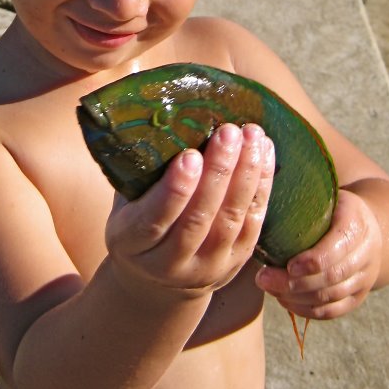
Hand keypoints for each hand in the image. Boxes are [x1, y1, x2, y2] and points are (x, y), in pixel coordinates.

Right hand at [105, 123, 274, 298]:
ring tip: (252, 136)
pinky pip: (253, 224)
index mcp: (132, 243)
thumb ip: (136, 168)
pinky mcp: (236, 264)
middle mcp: (169, 263)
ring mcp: (206, 267)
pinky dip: (262, 187)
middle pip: (199, 219)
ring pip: (230, 221)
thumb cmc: (137, 220)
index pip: (155, 219)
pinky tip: (264, 153)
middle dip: (218, 173)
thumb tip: (148, 109)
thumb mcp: (124, 201)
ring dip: (245, 175)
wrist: (156, 280)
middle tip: (229, 132)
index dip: (175, 190)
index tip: (189, 156)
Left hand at [254, 189, 382, 319]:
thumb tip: (258, 186)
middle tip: (262, 279)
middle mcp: (367, 252)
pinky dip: (307, 310)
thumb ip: (301, 196)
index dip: (313, 260)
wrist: (368, 224)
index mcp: (356, 221)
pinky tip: (284, 301)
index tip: (288, 265)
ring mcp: (365, 277)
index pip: (338, 246)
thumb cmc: (332, 205)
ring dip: (296, 297)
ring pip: (331, 297)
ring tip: (269, 289)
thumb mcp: (325, 192)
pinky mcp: (358, 296)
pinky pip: (333, 311)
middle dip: (295, 283)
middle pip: (332, 277)